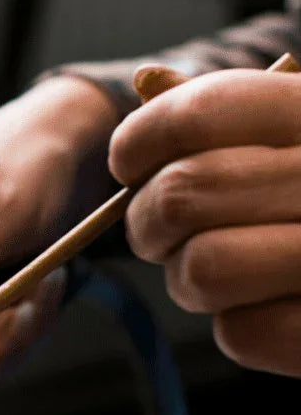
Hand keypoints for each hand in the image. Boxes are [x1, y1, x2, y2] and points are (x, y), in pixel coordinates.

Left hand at [110, 67, 300, 376]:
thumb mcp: (296, 132)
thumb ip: (227, 112)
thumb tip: (148, 82)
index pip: (200, 113)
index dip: (138, 140)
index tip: (129, 163)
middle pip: (180, 195)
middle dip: (149, 222)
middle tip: (164, 232)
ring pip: (200, 270)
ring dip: (190, 278)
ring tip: (222, 268)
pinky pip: (241, 332)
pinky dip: (244, 326)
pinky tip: (275, 304)